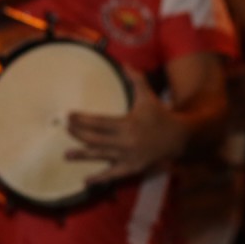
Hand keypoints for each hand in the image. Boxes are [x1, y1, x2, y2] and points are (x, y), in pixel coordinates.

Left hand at [67, 64, 184, 185]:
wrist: (179, 138)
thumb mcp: (148, 96)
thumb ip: (136, 80)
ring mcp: (128, 156)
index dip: (82, 119)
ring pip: (101, 156)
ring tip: (66, 154)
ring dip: (82, 155)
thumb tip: (124, 63)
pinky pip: (113, 175)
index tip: (69, 116)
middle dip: (78, 134)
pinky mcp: (132, 168)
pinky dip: (99, 178)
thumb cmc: (160, 115)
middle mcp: (125, 141)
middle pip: (95, 138)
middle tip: (65, 129)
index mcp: (127, 123)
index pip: (99, 122)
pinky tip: (86, 180)